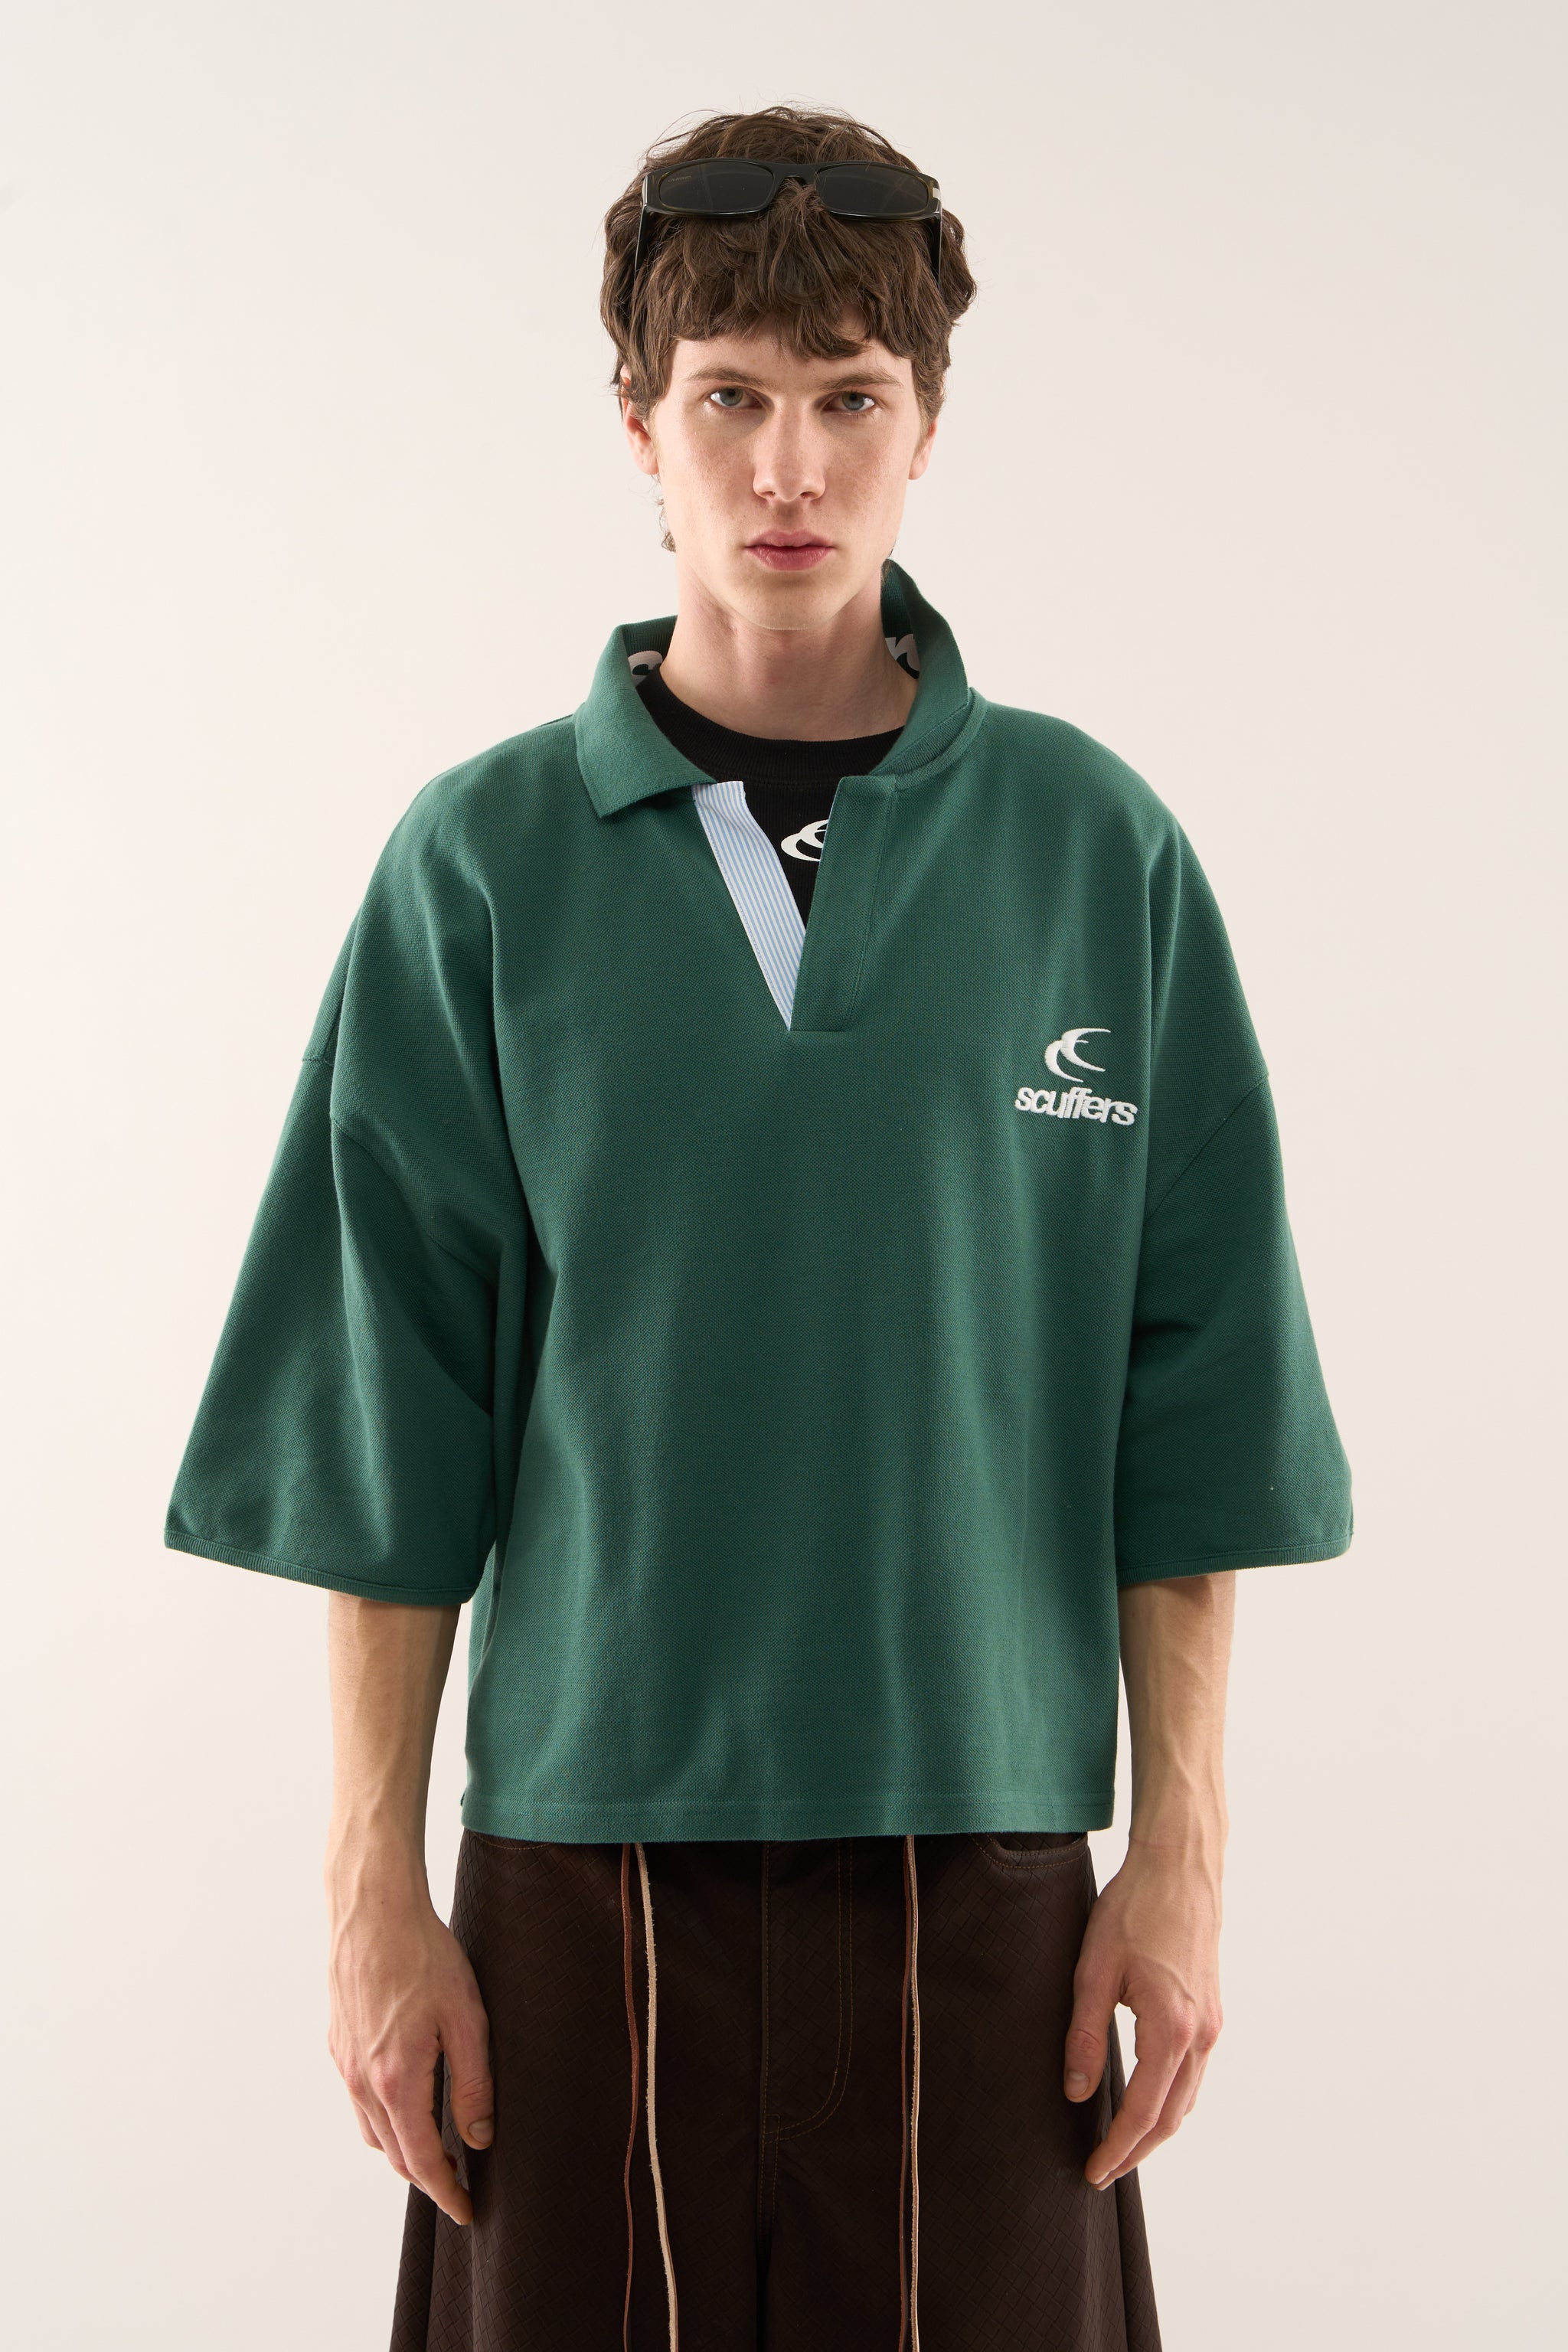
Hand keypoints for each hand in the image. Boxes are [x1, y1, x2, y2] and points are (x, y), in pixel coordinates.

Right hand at [326, 1862, 492, 2225]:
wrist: (373, 1910)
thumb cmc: (424, 1957)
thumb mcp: (467, 2020)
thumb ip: (474, 2085)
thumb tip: (479, 2138)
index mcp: (397, 2081)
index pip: (422, 2160)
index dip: (446, 2191)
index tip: (466, 2210)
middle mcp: (362, 2081)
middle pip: (394, 2153)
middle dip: (427, 2175)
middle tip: (459, 2182)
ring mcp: (345, 2063)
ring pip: (373, 2129)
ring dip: (403, 2146)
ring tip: (437, 2144)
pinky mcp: (339, 2043)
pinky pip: (359, 2099)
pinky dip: (383, 2115)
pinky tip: (407, 2098)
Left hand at [1063, 1834, 1223, 2188]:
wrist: (1179, 1867)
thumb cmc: (1133, 1909)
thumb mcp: (1094, 1969)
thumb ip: (1085, 2035)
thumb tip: (1076, 2092)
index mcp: (1171, 2029)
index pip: (1143, 2112)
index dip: (1117, 2149)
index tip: (1093, 2172)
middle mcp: (1200, 2034)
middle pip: (1172, 2117)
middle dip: (1137, 2150)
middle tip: (1103, 2170)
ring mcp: (1211, 2023)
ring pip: (1187, 2098)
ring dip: (1156, 2128)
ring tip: (1121, 2144)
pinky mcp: (1211, 2010)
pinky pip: (1194, 2073)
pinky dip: (1171, 2099)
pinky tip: (1147, 2098)